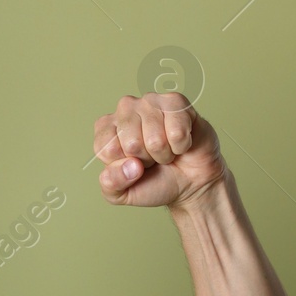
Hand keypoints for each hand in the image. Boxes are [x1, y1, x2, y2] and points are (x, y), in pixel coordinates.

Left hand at [93, 92, 226, 210]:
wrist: (190, 183)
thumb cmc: (153, 182)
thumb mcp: (121, 193)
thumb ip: (112, 184)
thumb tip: (130, 165)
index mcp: (105, 129)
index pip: (107, 150)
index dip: (124, 165)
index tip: (133, 164)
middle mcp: (124, 110)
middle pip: (131, 144)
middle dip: (146, 159)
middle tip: (152, 158)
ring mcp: (150, 102)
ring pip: (155, 139)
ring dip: (164, 153)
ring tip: (165, 150)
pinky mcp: (175, 102)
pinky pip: (177, 132)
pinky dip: (181, 145)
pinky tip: (180, 142)